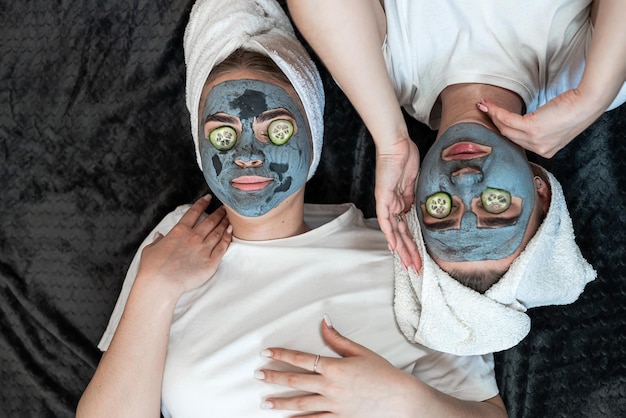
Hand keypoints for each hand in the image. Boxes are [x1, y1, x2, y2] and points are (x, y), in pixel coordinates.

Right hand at [137, 195, 231, 295]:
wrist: (160, 284)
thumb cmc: (152, 268)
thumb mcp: (151, 249)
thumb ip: (158, 241)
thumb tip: (160, 236)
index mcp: (179, 231)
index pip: (194, 212)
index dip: (202, 203)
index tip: (208, 198)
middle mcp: (193, 237)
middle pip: (210, 221)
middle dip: (219, 212)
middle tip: (225, 207)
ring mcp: (203, 249)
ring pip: (218, 232)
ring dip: (225, 223)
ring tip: (230, 218)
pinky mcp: (210, 262)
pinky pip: (222, 247)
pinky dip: (228, 238)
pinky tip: (231, 232)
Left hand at [257, 317, 420, 416]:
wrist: (400, 399)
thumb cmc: (382, 372)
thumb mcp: (360, 351)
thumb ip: (338, 339)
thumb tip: (323, 322)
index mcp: (334, 367)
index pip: (301, 359)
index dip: (282, 355)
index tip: (266, 353)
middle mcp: (330, 387)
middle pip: (296, 381)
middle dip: (274, 377)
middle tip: (257, 375)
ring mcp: (333, 405)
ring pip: (300, 404)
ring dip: (280, 403)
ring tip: (264, 402)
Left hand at [375, 138, 420, 270]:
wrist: (397, 144)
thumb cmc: (406, 157)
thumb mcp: (414, 182)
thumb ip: (413, 197)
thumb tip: (414, 212)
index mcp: (400, 202)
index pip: (407, 228)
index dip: (413, 244)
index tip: (419, 258)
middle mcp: (392, 205)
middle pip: (401, 235)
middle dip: (409, 253)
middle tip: (415, 269)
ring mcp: (386, 202)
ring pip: (394, 231)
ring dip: (402, 249)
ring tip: (408, 264)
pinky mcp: (383, 197)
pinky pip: (386, 219)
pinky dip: (390, 234)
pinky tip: (394, 247)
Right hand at [477, 89, 603, 157]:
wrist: (587, 104)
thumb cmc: (576, 109)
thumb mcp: (556, 124)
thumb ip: (541, 128)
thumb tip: (522, 121)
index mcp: (545, 150)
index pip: (518, 141)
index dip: (504, 129)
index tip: (494, 119)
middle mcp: (539, 149)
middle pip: (508, 136)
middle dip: (493, 121)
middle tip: (484, 109)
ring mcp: (535, 140)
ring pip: (505, 128)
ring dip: (492, 115)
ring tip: (484, 104)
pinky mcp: (532, 129)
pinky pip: (508, 120)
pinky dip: (497, 111)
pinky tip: (490, 104)